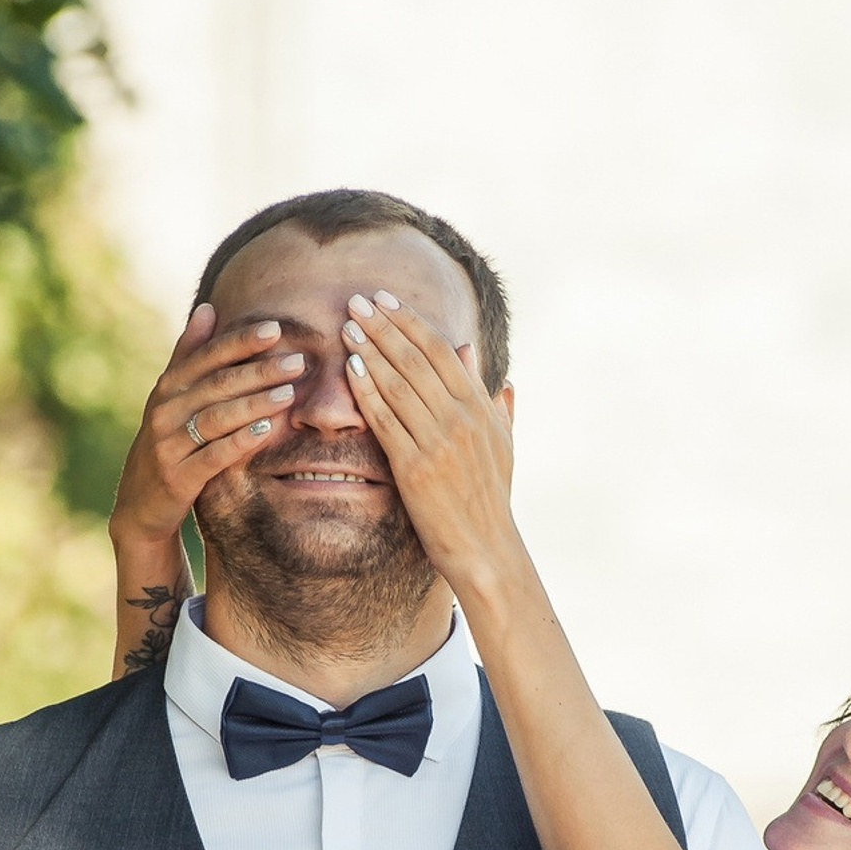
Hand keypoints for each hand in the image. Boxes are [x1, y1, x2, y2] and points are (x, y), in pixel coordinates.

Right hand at [109, 303, 305, 548]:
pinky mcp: (178, 477)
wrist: (139, 504)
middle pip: (217, 385)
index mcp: (167, 387)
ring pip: (217, 417)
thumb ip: (188, 355)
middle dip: (259, 372)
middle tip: (297, 363)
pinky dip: (241, 441)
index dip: (241, 342)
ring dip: (255, 404)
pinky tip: (267, 431)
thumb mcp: (171, 399)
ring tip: (290, 394)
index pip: (207, 357)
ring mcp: (169, 444)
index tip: (276, 329)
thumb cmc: (167, 444)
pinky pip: (214, 455)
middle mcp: (164, 410)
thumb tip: (208, 307)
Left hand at [339, 290, 522, 596]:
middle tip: (357, 300)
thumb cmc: (491, 500)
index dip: (411, 322)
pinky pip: (386, 420)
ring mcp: (439, 443)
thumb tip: (483, 361)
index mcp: (482, 409)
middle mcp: (462, 420)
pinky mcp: (415, 468)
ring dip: (371, 350)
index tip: (387, 300)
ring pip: (399, 383)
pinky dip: (367, 390)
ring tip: (348, 325)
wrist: (486, 550)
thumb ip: (492, 400)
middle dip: (385, 326)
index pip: (442, 351)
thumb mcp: (502, 444)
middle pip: (417, 359)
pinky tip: (350, 368)